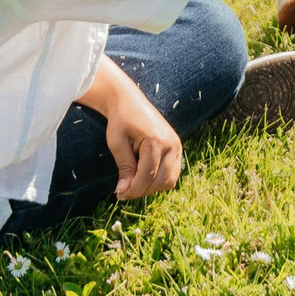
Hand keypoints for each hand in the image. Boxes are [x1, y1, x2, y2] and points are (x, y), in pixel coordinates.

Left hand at [82, 63, 183, 199]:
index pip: (147, 175)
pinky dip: (159, 180)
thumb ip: (124, 167)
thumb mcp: (116, 143)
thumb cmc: (120, 119)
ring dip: (152, 187)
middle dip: (142, 190)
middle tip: (124, 192)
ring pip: (170, 180)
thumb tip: (123, 191)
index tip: (119, 195)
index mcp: (156, 140)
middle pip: (161, 181)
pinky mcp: (177, 148)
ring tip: (133, 183)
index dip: (133, 189)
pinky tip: (144, 177)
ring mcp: (177, 146)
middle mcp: (171, 144)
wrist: (128, 100)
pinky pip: (172, 173)